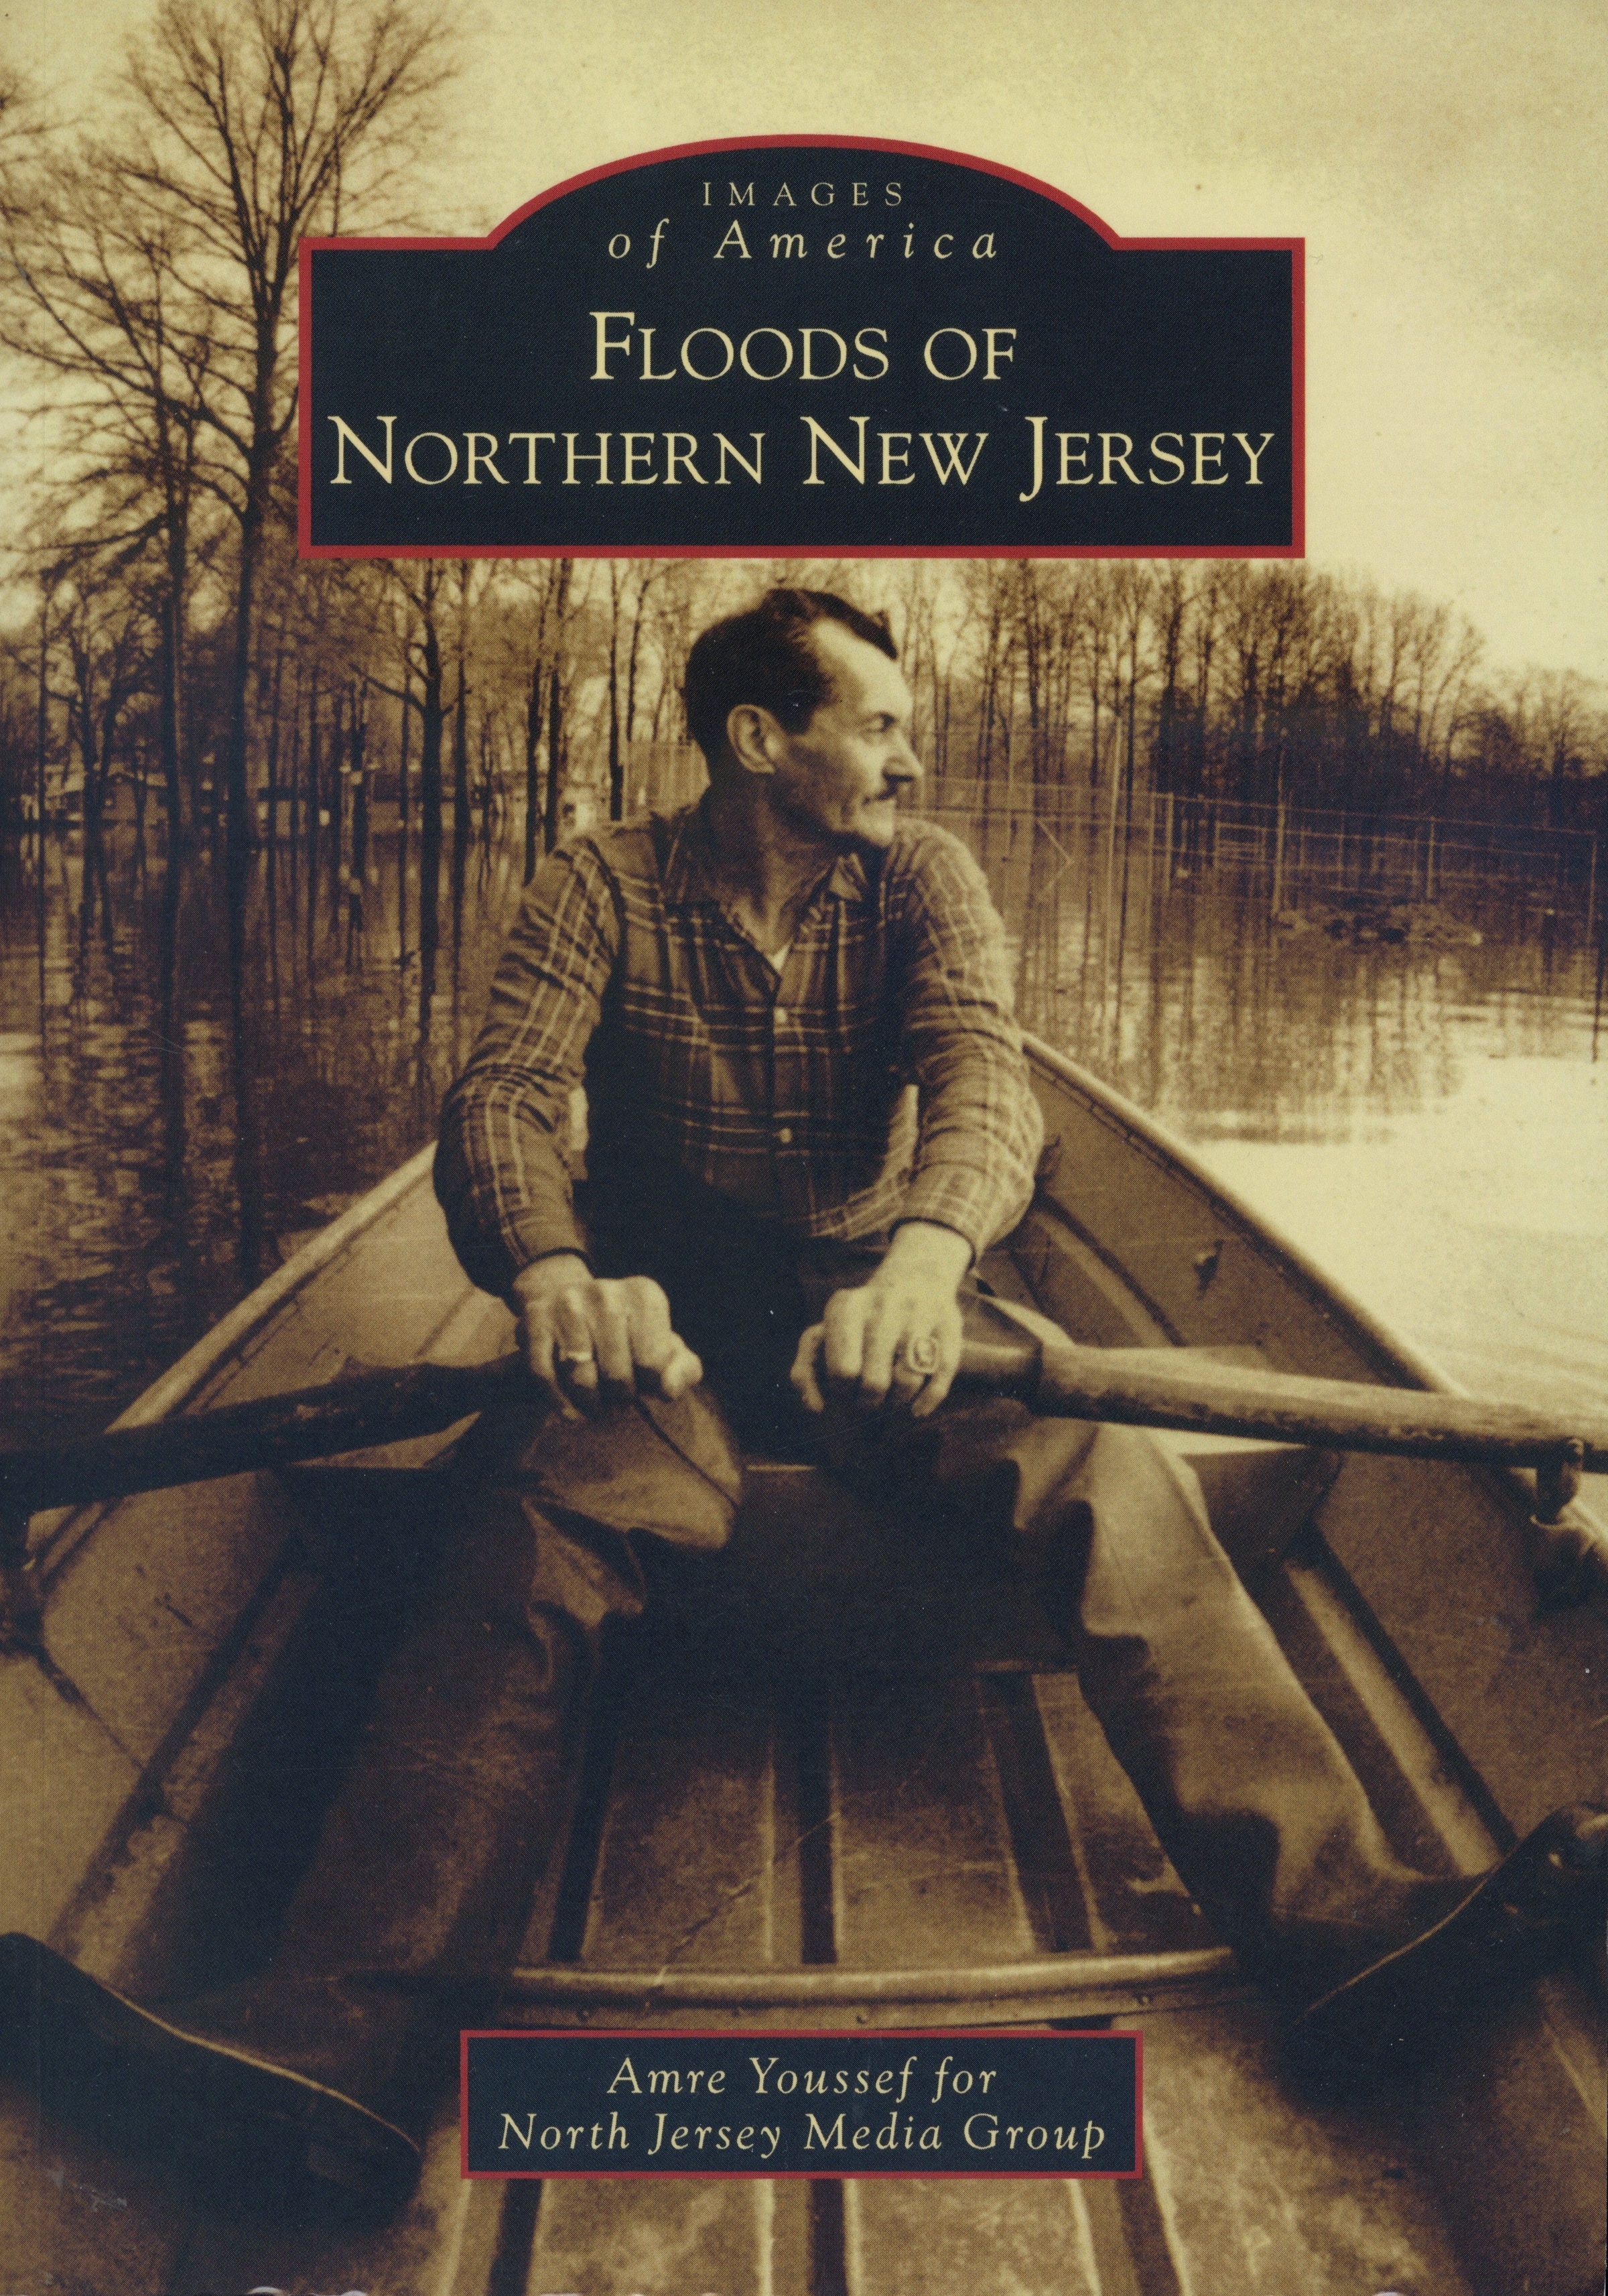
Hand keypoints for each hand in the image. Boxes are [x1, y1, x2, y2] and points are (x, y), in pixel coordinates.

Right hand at [512, 1254, 702, 1415]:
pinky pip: (545, 1374)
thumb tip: (667, 1389)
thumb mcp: (666, 1352)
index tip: (643, 1383)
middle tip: (618, 1398)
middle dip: (619, 1399)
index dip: (649, 1386)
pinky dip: (559, 1402)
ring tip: (597, 1404)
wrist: (574, 1311)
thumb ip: (683, 1371)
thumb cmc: (630, 1340)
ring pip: (581, 1379)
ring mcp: (568, 1302)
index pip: (653, 1366)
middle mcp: (606, 1291)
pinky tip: (571, 1411)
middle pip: (617, 1376)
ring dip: (590, 1405)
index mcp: (644, 1295)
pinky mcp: (535, 1318)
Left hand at [790, 1222, 969, 1420]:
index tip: (845, 1393)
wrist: (915, 1276)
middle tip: (868, 1401)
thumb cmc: (859, 1321)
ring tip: (890, 1400)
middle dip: (868, 1403)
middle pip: (874, 1382)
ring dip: (896, 1403)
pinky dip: (927, 1401)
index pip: (842, 1371)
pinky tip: (916, 1410)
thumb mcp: (824, 1334)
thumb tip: (815, 1409)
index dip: (842, 1394)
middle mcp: (884, 1306)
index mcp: (846, 1307)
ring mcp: (920, 1313)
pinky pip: (941, 1376)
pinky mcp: (949, 1324)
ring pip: (907, 1381)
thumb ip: (804, 1372)